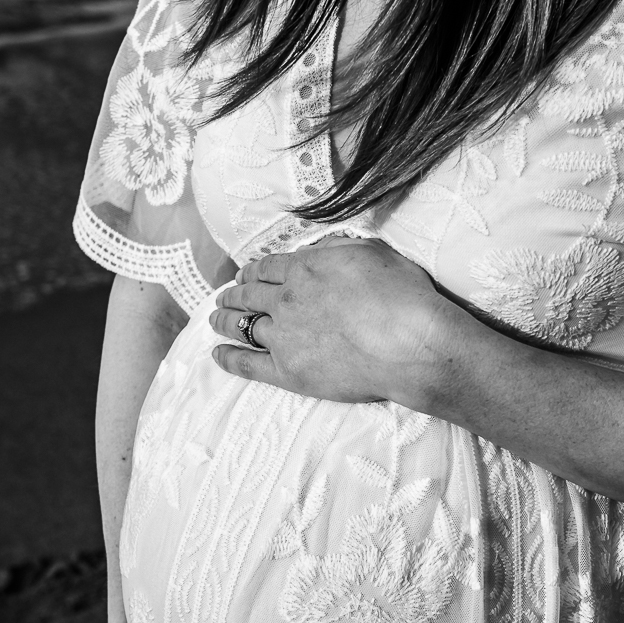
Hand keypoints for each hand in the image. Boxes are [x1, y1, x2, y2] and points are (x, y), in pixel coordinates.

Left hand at [208, 235, 449, 405]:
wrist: (409, 344)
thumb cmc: (402, 296)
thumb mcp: (371, 253)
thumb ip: (337, 250)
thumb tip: (319, 251)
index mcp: (304, 269)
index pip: (266, 268)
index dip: (251, 272)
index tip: (244, 276)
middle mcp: (286, 300)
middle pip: (248, 295)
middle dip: (232, 294)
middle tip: (223, 296)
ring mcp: (284, 337)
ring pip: (242, 326)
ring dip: (224, 320)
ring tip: (214, 319)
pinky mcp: (288, 371)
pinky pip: (246, 363)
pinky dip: (227, 358)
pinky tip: (216, 354)